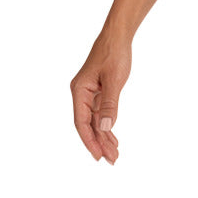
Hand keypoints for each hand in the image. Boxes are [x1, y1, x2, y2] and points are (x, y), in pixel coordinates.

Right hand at [70, 33, 131, 163]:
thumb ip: (110, 104)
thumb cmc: (114, 54)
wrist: (118, 37)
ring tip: (115, 155)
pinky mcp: (98, 93)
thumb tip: (105, 127)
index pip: (81, 122)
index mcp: (80, 90)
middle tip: (112, 161)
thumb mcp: (114, 80)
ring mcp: (89, 94)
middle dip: (99, 144)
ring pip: (94, 122)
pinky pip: (100, 115)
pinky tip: (113, 140)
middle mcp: (81, 94)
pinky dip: (107, 128)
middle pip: (87, 125)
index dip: (89, 140)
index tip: (98, 156)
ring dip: (104, 139)